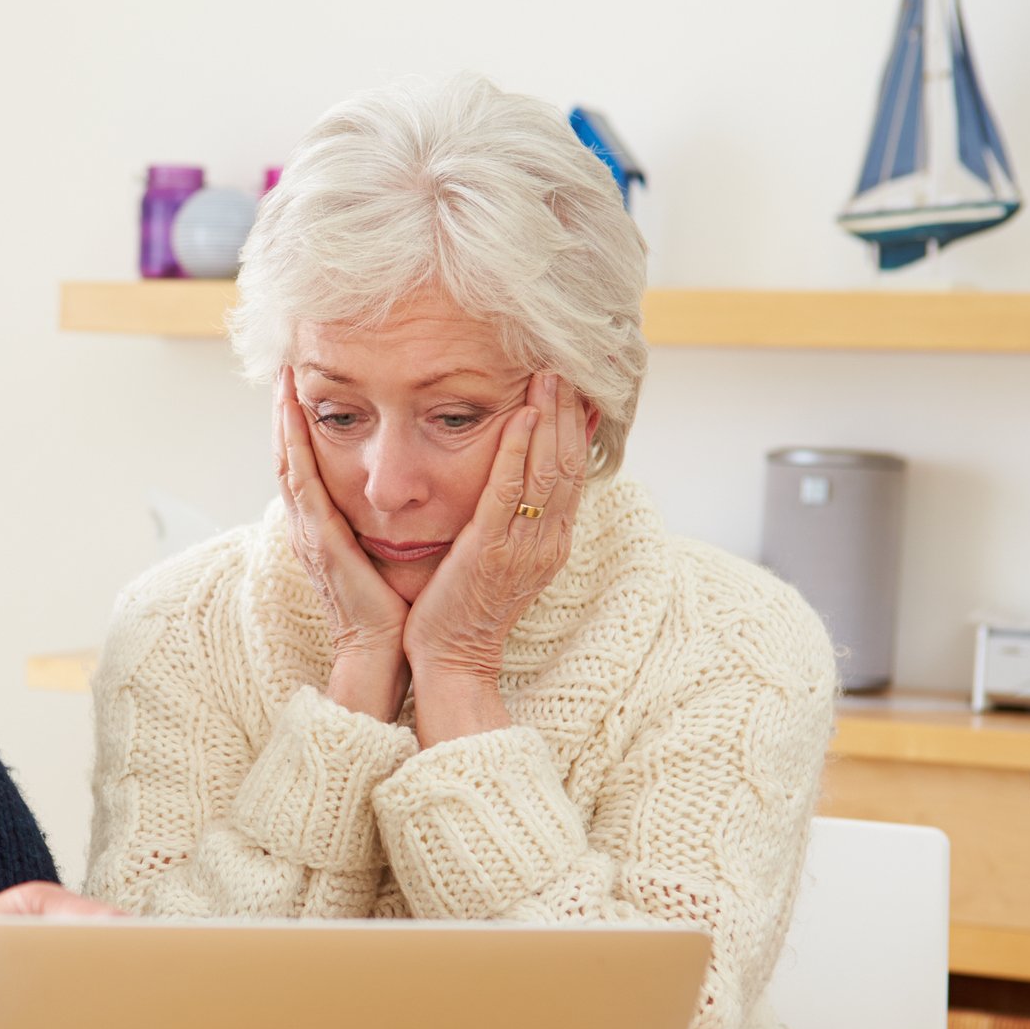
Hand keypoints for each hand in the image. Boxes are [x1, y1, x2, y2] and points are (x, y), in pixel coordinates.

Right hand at [272, 366, 410, 719]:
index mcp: (325, 526)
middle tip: (283, 366)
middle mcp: (309, 524)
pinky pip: (302, 484)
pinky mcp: (319, 540)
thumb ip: (385, 520)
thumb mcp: (384, 551)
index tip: (302, 385)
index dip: (300, 425)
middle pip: (289, 455)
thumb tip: (406, 491)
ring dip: (282, 419)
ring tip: (281, 379)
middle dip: (283, 411)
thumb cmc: (389, 606)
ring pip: (289, 462)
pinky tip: (293, 418)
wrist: (380, 651)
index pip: (307, 464)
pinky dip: (293, 448)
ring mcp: (309, 531)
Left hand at [403, 373, 590, 744]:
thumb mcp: (502, 561)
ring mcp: (523, 547)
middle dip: (568, 413)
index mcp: (551, 543)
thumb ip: (515, 522)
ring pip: (547, 472)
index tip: (576, 389)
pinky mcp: (491, 551)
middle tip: (566, 367)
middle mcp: (546, 542)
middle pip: (568, 465)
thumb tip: (519, 483)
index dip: (576, 430)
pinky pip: (510, 492)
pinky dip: (519, 451)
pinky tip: (522, 417)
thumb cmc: (466, 611)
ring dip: (550, 419)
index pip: (573, 475)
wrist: (453, 661)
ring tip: (549, 376)